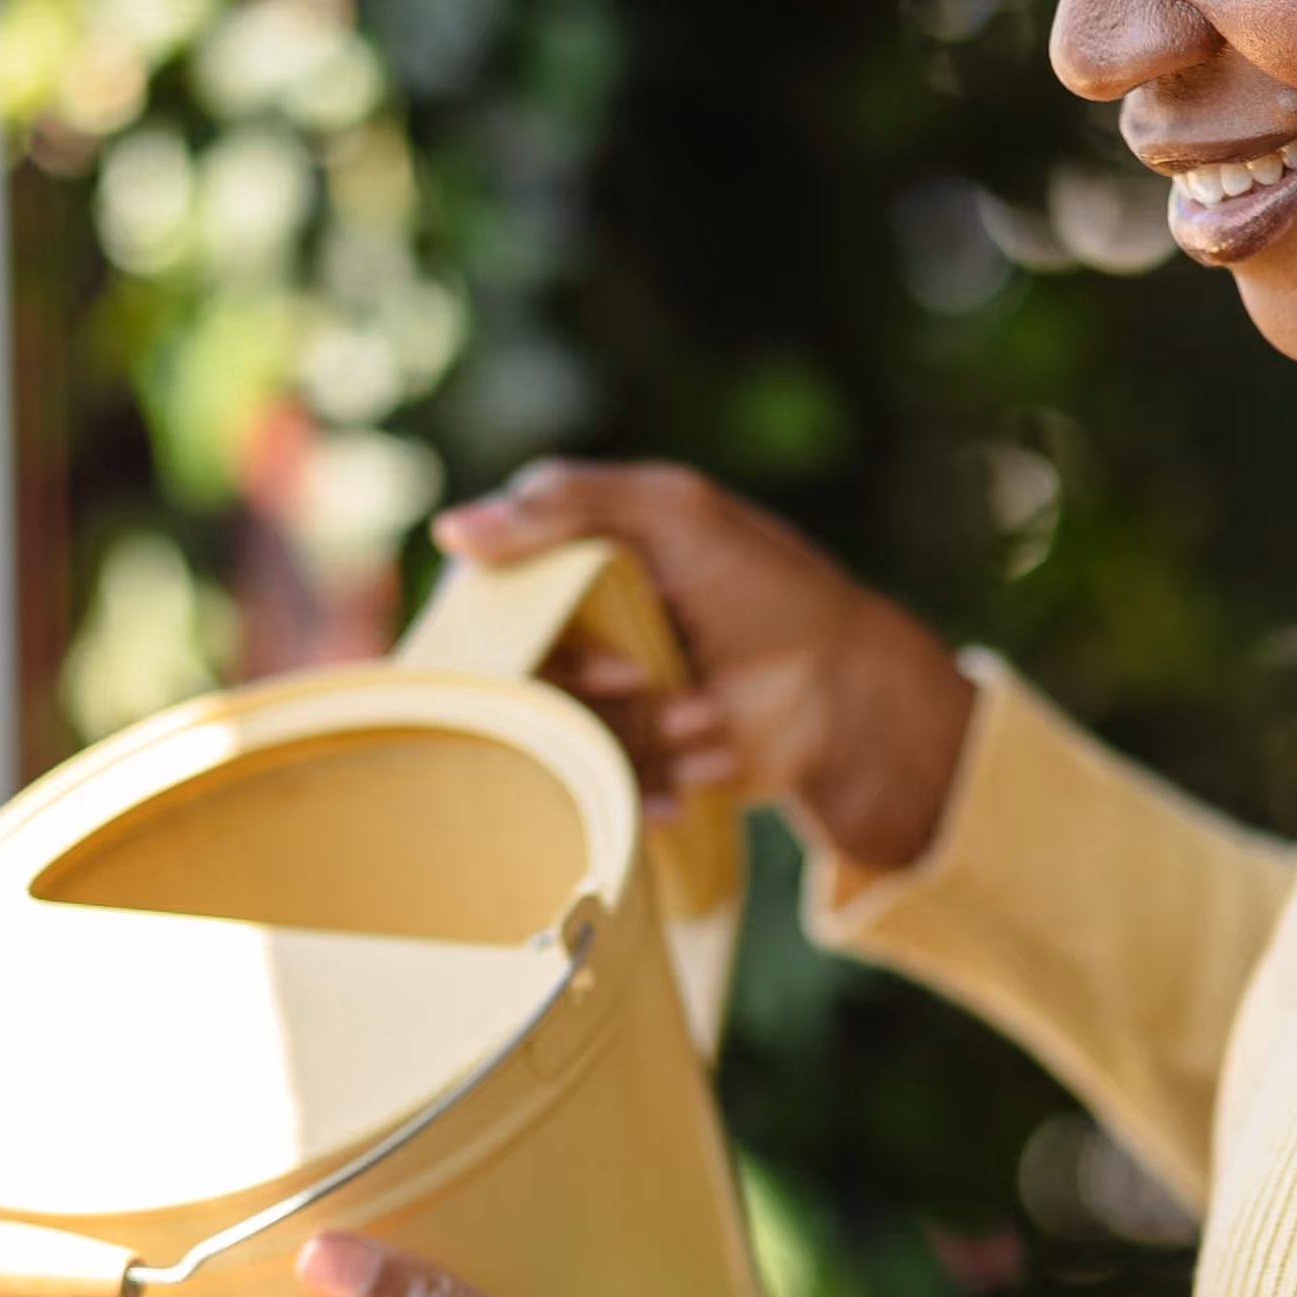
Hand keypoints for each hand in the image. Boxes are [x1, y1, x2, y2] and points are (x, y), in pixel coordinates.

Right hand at [434, 461, 975, 877]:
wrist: (847, 687)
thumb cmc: (768, 584)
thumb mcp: (675, 513)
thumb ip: (569, 504)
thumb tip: (449, 530)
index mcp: (558, 566)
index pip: (481, 610)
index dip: (530, 647)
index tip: (614, 663)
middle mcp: (562, 636)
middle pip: (511, 690)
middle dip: (596, 697)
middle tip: (653, 682)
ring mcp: (591, 704)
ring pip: (553, 748)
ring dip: (638, 736)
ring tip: (706, 712)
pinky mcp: (622, 763)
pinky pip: (593, 793)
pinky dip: (651, 783)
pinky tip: (705, 760)